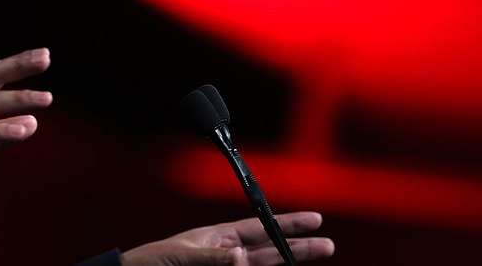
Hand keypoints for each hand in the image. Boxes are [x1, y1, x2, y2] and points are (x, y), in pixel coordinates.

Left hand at [121, 212, 334, 264]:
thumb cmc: (153, 261)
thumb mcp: (181, 255)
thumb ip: (211, 257)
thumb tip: (241, 257)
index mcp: (220, 236)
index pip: (260, 227)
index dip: (287, 223)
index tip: (316, 219)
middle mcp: (228, 255)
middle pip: (271, 251)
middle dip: (299, 248)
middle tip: (329, 246)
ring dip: (288, 265)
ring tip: (316, 258)